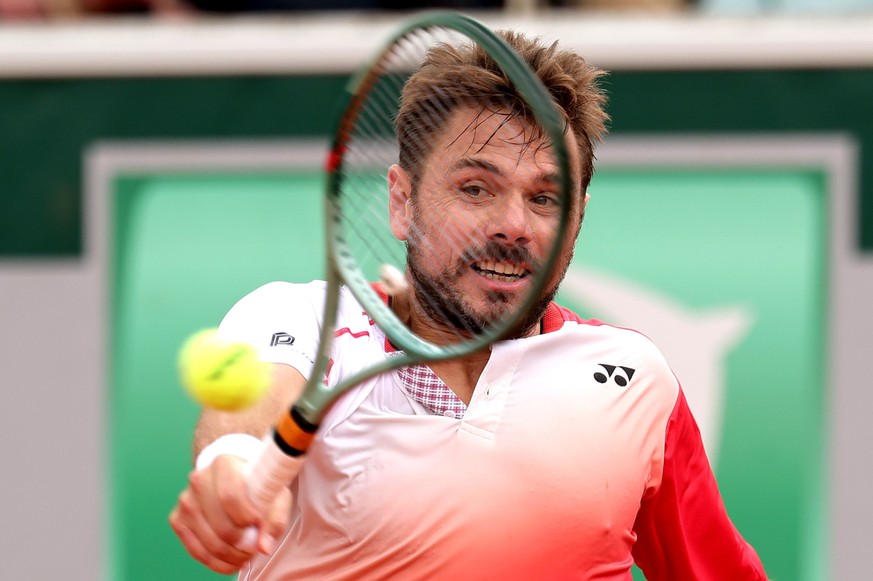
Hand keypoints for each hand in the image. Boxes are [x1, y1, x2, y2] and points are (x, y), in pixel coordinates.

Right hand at [169, 455, 290, 573]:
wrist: (233, 478)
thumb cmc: (256, 485)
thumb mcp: (274, 494)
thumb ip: (274, 519)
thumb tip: (264, 547)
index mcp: (224, 465)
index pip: (231, 497)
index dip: (247, 517)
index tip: (259, 525)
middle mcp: (200, 481)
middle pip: (221, 526)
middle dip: (243, 545)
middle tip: (256, 547)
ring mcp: (186, 502)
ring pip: (209, 543)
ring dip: (232, 556)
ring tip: (247, 554)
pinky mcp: (178, 520)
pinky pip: (197, 552)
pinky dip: (217, 563)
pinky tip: (232, 561)